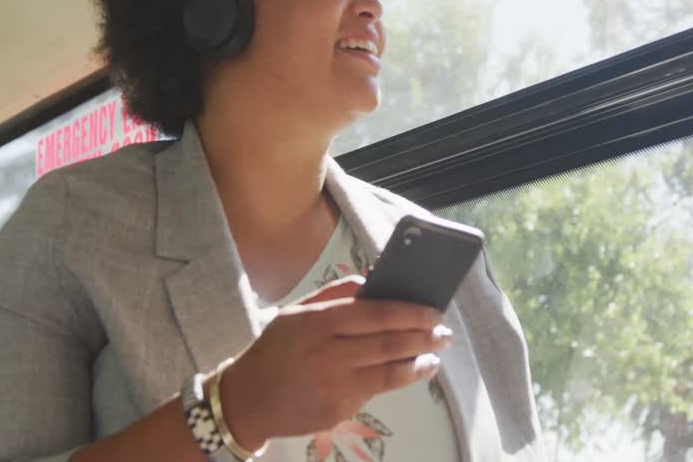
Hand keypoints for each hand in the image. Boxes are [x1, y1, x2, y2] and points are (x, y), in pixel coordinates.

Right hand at [218, 275, 451, 445]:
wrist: (247, 400)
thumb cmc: (276, 350)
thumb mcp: (296, 312)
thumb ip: (334, 295)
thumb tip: (372, 282)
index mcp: (318, 323)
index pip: (374, 314)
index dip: (409, 312)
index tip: (432, 311)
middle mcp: (327, 353)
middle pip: (387, 343)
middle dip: (422, 337)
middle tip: (444, 333)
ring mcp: (333, 384)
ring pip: (388, 371)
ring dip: (419, 362)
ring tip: (435, 355)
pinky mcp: (336, 410)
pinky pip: (374, 391)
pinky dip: (397, 380)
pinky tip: (412, 371)